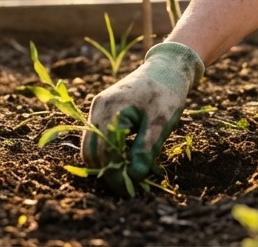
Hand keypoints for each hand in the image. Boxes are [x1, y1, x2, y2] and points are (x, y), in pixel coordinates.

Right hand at [82, 41, 203, 181]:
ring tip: (131, 173)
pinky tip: (128, 158)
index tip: (131, 189)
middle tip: (130, 185)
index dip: (115, 174)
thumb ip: (146, 148)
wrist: (167, 68)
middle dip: (107, 172)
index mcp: (110, 109)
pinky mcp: (102, 112)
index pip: (104, 153)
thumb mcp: (161, 121)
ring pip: (92, 146)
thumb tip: (134, 176)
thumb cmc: (167, 92)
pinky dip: (109, 151)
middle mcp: (98, 109)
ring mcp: (98, 109)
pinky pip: (98, 138)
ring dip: (107, 163)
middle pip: (90, 152)